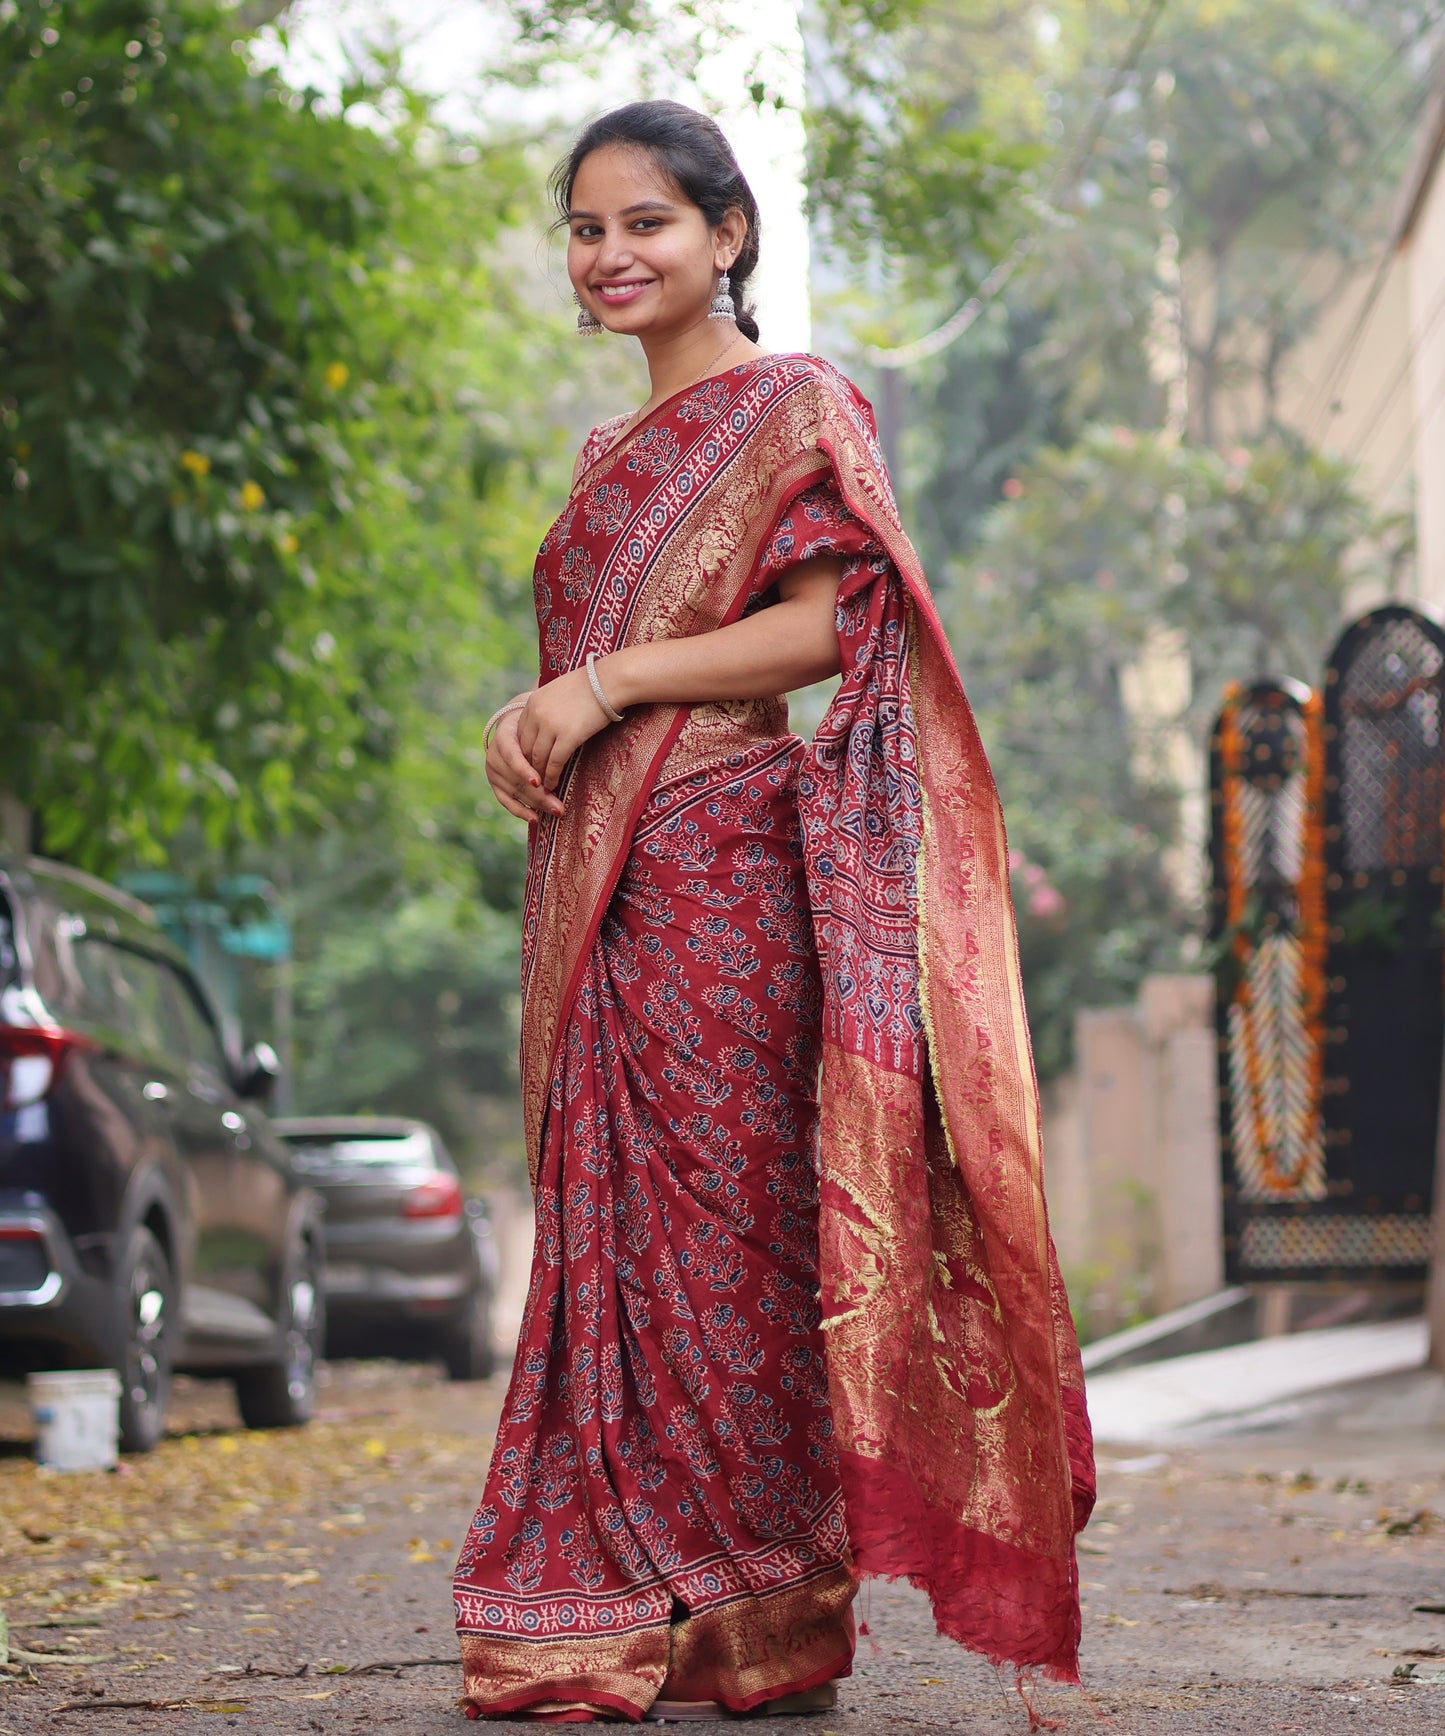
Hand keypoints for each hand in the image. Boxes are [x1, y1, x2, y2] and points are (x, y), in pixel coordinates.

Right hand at [485, 705, 562, 823]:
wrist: (516, 729)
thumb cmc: (535, 729)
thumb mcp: (539, 728)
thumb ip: (546, 739)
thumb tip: (566, 751)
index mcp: (503, 737)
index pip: (512, 756)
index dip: (524, 770)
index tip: (539, 782)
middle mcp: (494, 756)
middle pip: (516, 780)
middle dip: (539, 795)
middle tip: (560, 807)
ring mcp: (493, 772)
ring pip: (515, 792)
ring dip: (536, 804)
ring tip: (556, 811)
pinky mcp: (495, 785)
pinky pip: (506, 802)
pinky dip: (521, 811)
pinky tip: (535, 819)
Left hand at [516, 667, 612, 792]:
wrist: (608, 681)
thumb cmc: (590, 685)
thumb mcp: (558, 692)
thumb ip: (548, 707)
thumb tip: (548, 723)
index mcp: (532, 702)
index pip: (520, 734)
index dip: (524, 752)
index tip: (529, 764)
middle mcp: (537, 714)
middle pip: (526, 748)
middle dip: (529, 767)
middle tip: (533, 780)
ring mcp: (551, 726)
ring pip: (538, 758)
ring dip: (540, 775)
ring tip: (543, 787)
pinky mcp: (568, 736)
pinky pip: (555, 762)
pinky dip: (552, 776)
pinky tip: (554, 783)